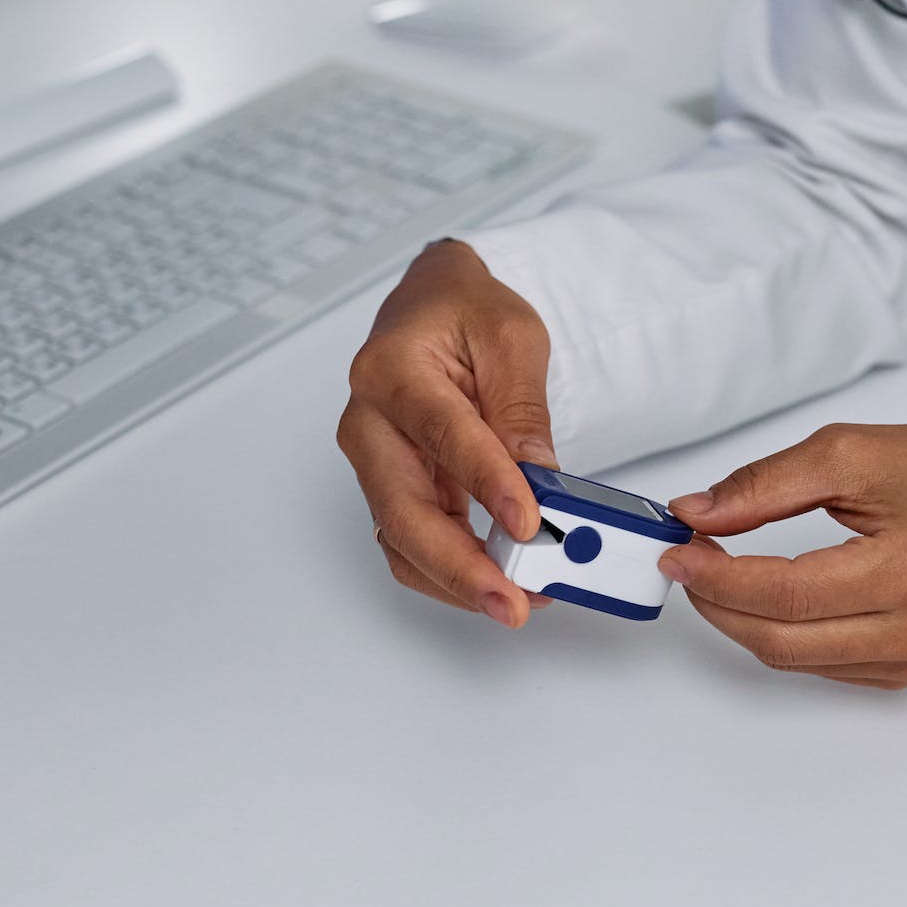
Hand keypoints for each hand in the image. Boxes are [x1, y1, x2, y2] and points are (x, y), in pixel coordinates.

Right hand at [337, 239, 557, 627]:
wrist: (432, 304)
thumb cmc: (464, 311)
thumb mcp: (511, 338)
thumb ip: (521, 409)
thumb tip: (538, 479)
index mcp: (391, 371)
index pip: (443, 434)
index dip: (486, 484)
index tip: (527, 522)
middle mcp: (369, 423)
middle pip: (402, 510)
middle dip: (459, 566)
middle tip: (513, 601)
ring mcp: (376, 461)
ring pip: (402, 539)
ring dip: (457, 580)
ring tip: (518, 601)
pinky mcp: (395, 486)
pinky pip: (414, 541)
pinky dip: (454, 569)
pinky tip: (501, 581)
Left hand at [658, 424, 906, 689]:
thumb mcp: (850, 453)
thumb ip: (766, 485)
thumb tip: (697, 514)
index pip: (787, 592)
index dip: (719, 576)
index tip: (680, 549)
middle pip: (781, 639)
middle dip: (718, 602)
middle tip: (687, 559)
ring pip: (791, 658)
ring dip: (740, 619)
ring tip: (717, 571)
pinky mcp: (902, 671)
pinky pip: (817, 665)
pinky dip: (777, 633)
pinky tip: (763, 596)